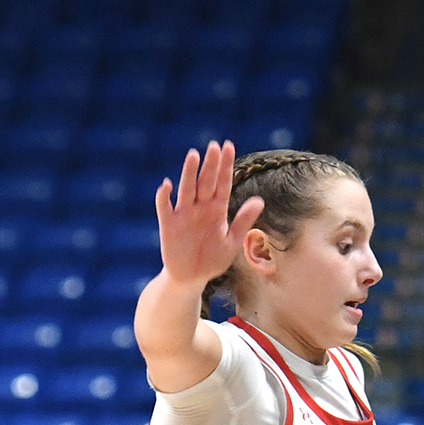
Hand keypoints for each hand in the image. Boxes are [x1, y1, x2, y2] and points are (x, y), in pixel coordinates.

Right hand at [157, 141, 263, 290]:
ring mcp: (183, 215)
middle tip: (214, 146)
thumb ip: (243, 221)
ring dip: (189, 173)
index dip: (225, 166)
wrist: (191, 278)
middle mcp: (200, 208)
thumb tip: (259, 200)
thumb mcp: (232, 242)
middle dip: (210, 165)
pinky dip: (164, 197)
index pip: (222, 184)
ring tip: (194, 155)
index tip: (228, 146)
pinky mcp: (168, 225)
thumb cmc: (212, 259)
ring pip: (187, 190)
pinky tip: (167, 185)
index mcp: (217, 210)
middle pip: (206, 182)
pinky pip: (165, 208)